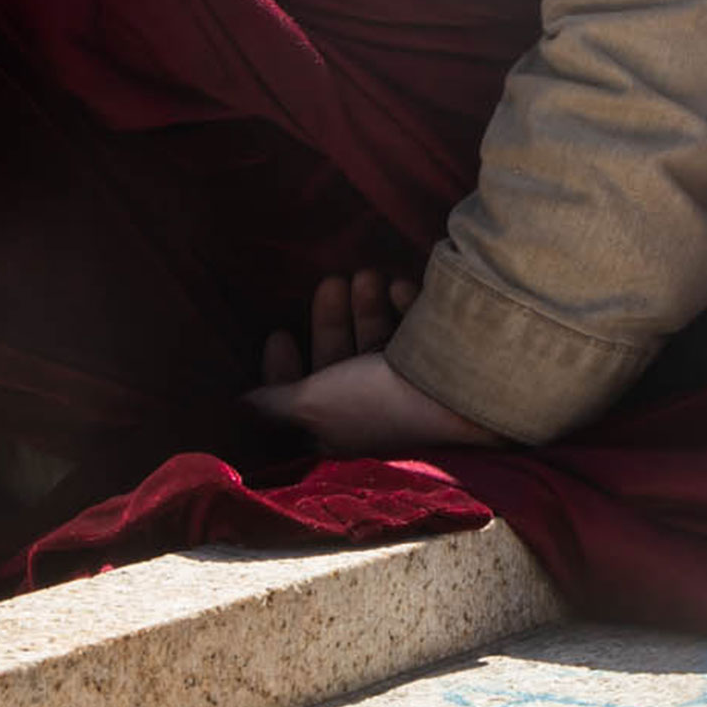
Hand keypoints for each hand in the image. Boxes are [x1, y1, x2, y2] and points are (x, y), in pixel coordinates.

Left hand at [245, 270, 500, 453]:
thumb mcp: (315, 402)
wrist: (468, 394)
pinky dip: (406, 309)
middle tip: (332, 282)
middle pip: (340, 361)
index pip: (300, 403)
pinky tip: (404, 289)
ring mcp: (408, 389)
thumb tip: (238, 406)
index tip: (278, 333)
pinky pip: (415, 335)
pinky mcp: (440, 365)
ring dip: (369, 305)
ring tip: (369, 275)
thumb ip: (276, 401)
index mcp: (340, 431)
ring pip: (376, 341)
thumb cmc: (381, 401)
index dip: (282, 370)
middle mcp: (373, 413)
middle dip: (332, 320)